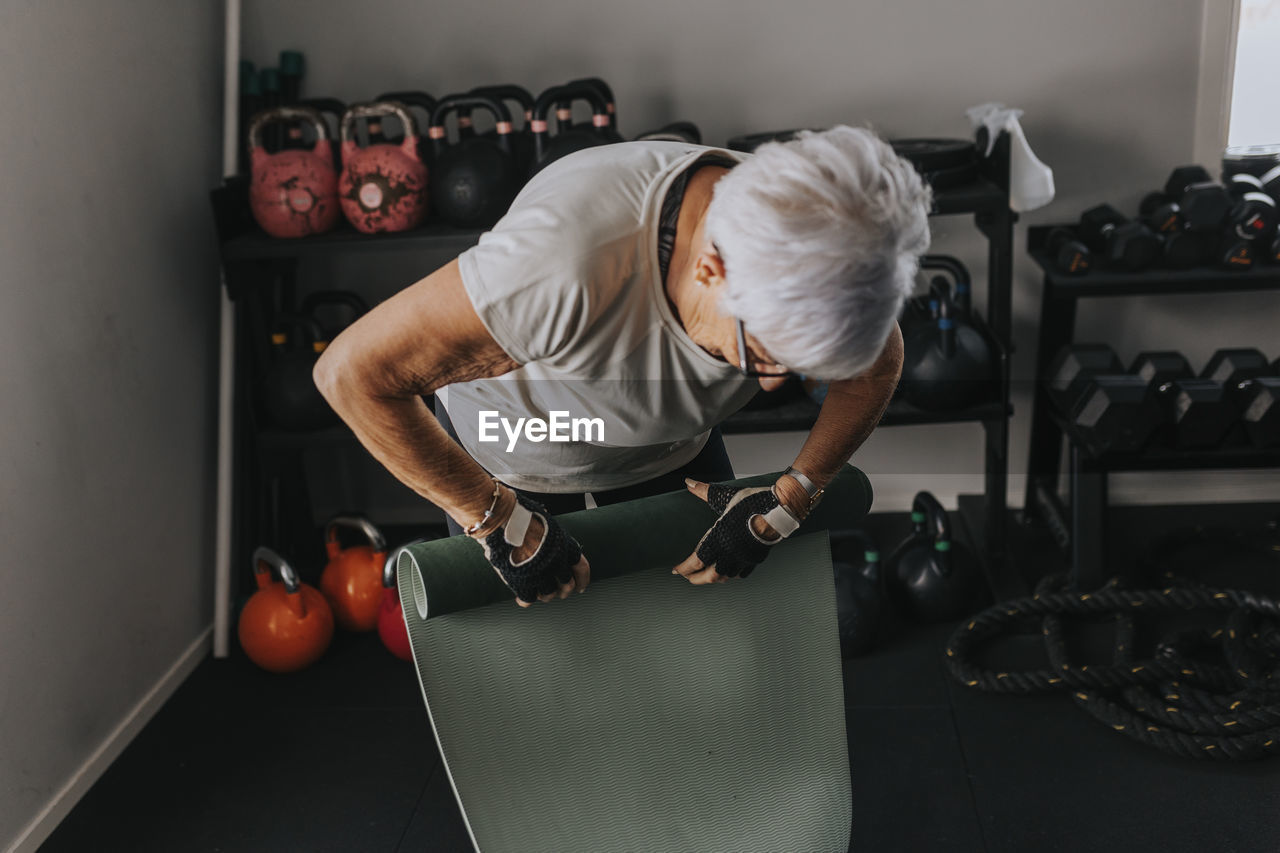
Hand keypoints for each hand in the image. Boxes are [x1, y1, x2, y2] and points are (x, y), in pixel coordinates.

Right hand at [477, 491, 589, 606]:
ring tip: (539, 592)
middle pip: (567, 585)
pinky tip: (522, 597)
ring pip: (549, 594)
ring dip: (545, 595)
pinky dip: (526, 599)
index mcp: (563, 545)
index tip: (580, 586)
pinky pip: (528, 598)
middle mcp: (555, 561)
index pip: (581, 567)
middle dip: (564, 590)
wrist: (501, 519)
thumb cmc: (519, 514)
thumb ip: (552, 535)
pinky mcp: (522, 582)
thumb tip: (553, 538)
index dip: (582, 579)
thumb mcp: (545, 520)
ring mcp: (540, 573)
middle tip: (560, 593)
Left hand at [672, 478, 795, 584]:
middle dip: (696, 579)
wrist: (781, 509)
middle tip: (688, 578)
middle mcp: (730, 553)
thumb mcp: (725, 496)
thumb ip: (705, 492)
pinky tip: (730, 572)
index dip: (684, 568)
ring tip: (706, 576)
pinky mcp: (756, 558)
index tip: (676, 570)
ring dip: (713, 579)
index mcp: (718, 539)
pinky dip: (732, 575)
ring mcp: (744, 558)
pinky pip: (742, 573)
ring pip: (725, 577)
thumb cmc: (753, 502)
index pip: (696, 561)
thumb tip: (689, 482)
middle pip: (709, 576)